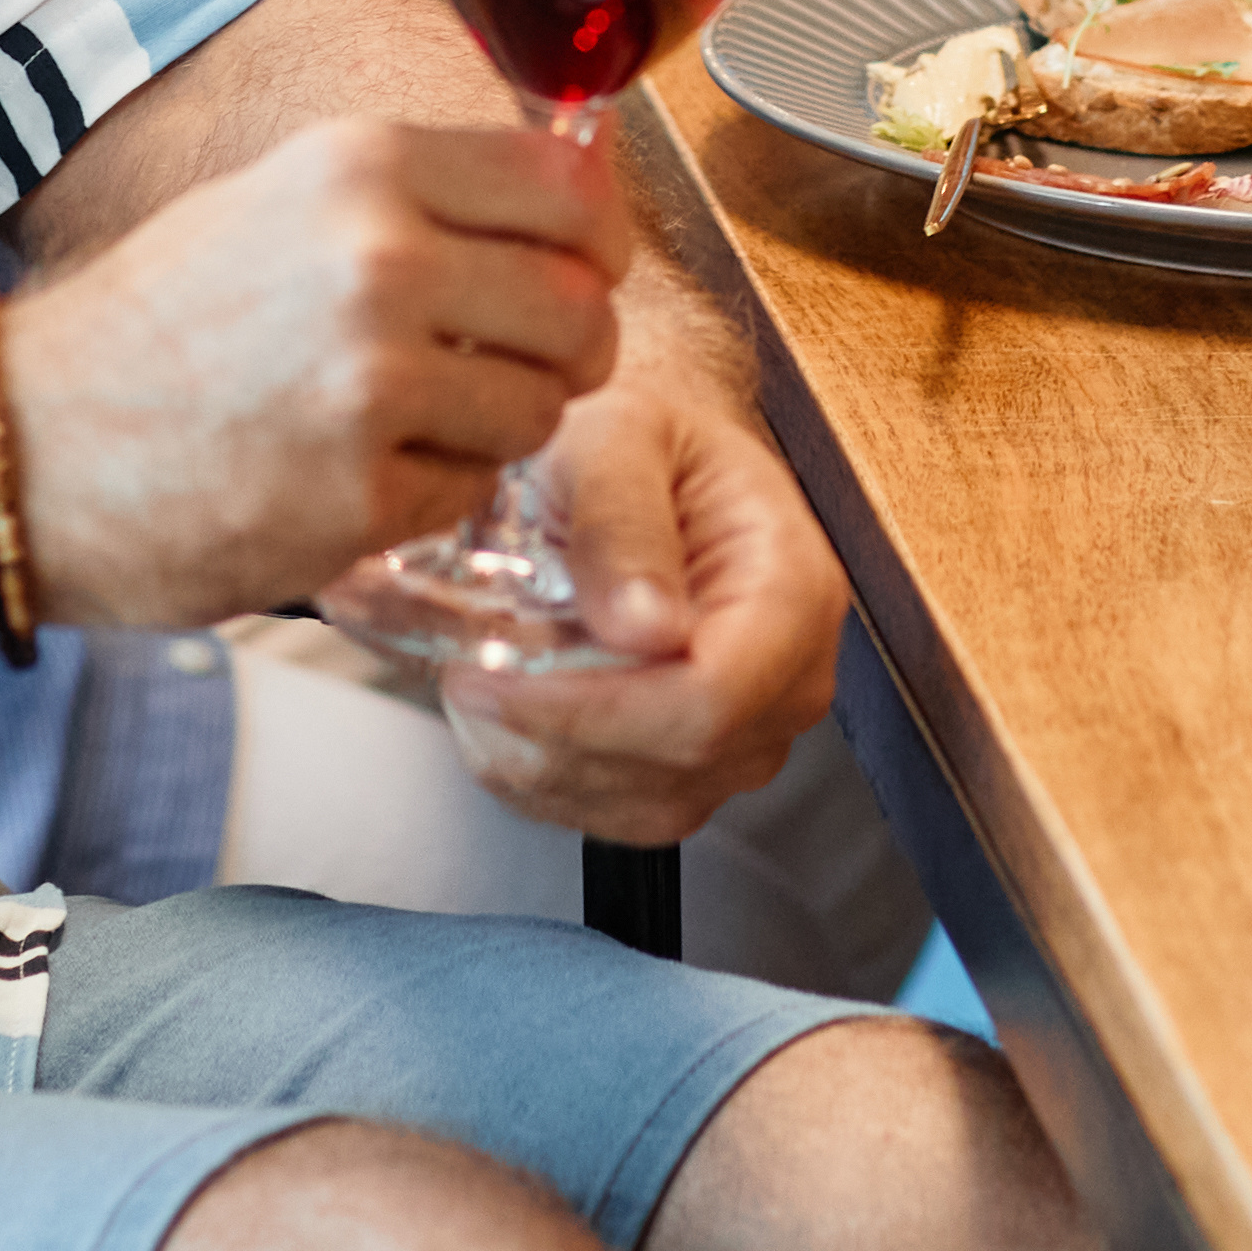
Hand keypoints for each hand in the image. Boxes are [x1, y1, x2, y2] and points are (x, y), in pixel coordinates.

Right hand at [11, 117, 628, 628]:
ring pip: (540, 411)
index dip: (595, 243)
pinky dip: (430, 494)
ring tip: (405, 422)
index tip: (581, 273)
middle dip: (564, 352)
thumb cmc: (152, 324)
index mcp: (361, 168)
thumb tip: (568, 186)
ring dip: (497, 429)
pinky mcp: (359, 494)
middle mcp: (378, 260)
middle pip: (579, 309)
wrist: (20, 443)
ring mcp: (371, 382)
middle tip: (506, 370)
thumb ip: (417, 195)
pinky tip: (350, 474)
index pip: (567, 191)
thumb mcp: (279, 202)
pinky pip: (470, 492)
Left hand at [409, 373, 844, 842]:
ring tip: (476, 677)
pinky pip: (615, 815)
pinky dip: (544, 776)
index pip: (711, 700)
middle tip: (458, 668)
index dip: (592, 709)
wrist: (652, 464)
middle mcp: (791, 681)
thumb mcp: (617, 435)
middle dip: (549, 729)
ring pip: (637, 802)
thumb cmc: (639, 439)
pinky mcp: (700, 772)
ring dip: (535, 755)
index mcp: (793, 590)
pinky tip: (505, 713)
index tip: (489, 676)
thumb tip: (643, 627)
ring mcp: (751, 738)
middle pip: (673, 762)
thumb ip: (623, 516)